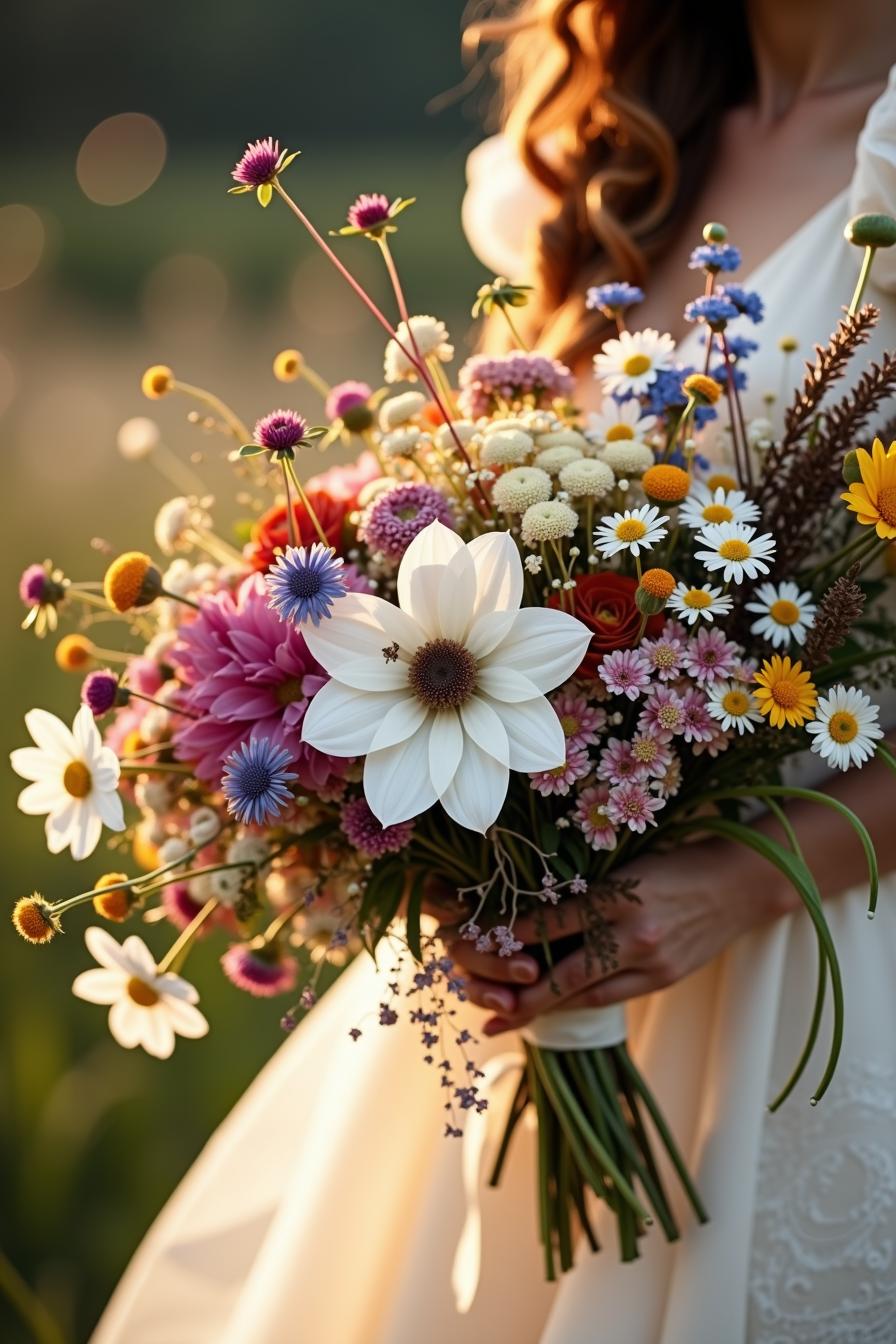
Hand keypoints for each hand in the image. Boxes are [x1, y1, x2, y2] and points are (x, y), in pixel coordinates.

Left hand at [441, 837, 797, 1035]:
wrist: (739, 882)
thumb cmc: (674, 862)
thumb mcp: (627, 864)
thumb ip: (585, 889)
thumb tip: (530, 909)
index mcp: (617, 894)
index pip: (550, 922)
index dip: (508, 936)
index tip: (474, 942)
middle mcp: (632, 933)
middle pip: (562, 973)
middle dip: (518, 994)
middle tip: (483, 1006)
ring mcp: (650, 962)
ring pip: (583, 994)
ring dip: (543, 1008)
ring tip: (505, 1019)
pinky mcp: (663, 980)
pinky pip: (610, 998)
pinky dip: (578, 1003)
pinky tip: (554, 1009)